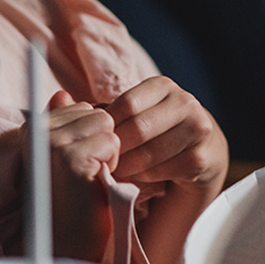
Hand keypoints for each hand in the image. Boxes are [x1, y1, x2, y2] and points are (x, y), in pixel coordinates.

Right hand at [43, 90, 119, 262]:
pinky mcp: (71, 158)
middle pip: (98, 113)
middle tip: (86, 173)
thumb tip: (62, 93)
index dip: (91, 136)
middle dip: (102, 142)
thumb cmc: (72, 200)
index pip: (83, 107)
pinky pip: (112, 142)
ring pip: (107, 126)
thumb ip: (65, 123)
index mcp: (33, 127)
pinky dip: (111, 164)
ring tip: (90, 178)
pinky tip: (94, 184)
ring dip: (108, 154)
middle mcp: (37, 131)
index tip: (77, 165)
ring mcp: (53, 143)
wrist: (69, 244)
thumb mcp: (65, 157)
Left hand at [104, 76, 227, 194]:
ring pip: (149, 153)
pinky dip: (144, 177)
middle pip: (138, 128)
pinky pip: (162, 171)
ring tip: (117, 171)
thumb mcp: (136, 113)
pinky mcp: (199, 158)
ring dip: (128, 166)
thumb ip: (106, 111)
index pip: (127, 104)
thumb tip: (65, 101)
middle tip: (103, 162)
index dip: (108, 126)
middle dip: (117, 150)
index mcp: (163, 86)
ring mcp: (197, 130)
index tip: (97, 141)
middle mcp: (185, 102)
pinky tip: (138, 177)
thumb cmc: (155, 130)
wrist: (198, 149)